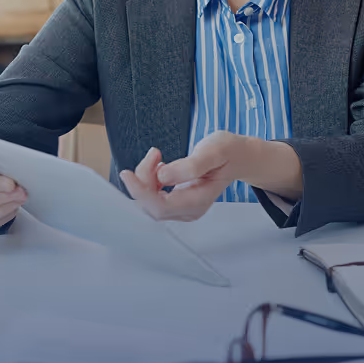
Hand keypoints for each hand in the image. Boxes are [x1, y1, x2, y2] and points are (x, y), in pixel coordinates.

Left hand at [120, 132, 251, 221]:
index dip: (141, 192)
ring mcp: (182, 209)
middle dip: (144, 179)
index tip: (127, 174)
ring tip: (158, 156)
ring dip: (146, 177)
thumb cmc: (227, 152)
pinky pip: (152, 196)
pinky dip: (148, 179)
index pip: (160, 206)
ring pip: (149, 201)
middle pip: (151, 205)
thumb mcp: (214, 151)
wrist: (236, 157)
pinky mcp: (175, 203)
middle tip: (155, 154)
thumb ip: (190, 165)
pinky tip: (158, 165)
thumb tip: (163, 177)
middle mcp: (189, 211)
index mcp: (199, 201)